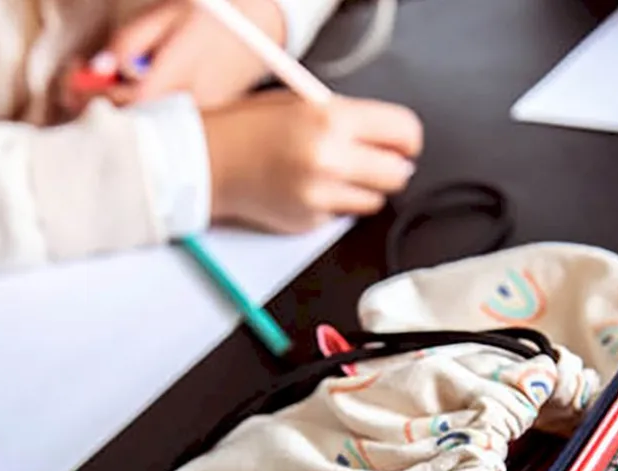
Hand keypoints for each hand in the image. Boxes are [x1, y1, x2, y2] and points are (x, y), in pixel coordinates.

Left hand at [62, 0, 287, 115]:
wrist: (260, 30)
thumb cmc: (209, 18)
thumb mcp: (166, 15)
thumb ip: (131, 40)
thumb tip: (101, 67)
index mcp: (180, 72)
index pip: (130, 103)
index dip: (96, 98)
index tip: (72, 83)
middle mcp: (192, 103)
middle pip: (135, 123)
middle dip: (100, 109)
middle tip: (75, 88)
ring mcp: (201, 119)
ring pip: (149, 127)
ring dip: (119, 113)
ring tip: (104, 87)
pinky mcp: (205, 125)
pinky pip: (164, 126)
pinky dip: (142, 115)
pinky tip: (133, 96)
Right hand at [205, 91, 423, 232]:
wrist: (209, 161)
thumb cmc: (253, 128)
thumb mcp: (305, 103)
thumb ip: (351, 120)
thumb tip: (394, 142)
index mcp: (331, 118)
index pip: (405, 132)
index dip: (407, 140)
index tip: (403, 144)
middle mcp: (329, 158)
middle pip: (398, 174)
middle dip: (391, 167)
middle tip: (374, 161)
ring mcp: (320, 194)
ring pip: (375, 201)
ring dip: (363, 189)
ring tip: (333, 173)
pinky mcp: (311, 220)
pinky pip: (343, 216)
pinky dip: (335, 204)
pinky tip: (309, 188)